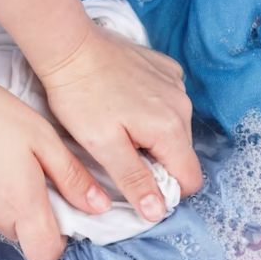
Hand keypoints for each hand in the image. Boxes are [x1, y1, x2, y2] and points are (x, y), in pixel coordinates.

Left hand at [39, 26, 202, 221]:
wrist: (71, 47)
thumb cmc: (81, 97)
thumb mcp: (103, 146)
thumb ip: (134, 180)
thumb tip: (158, 212)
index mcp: (170, 128)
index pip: (189, 179)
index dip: (166, 191)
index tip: (138, 184)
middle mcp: (182, 105)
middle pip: (182, 155)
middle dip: (158, 163)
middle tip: (121, 153)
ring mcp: (176, 84)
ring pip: (176, 130)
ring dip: (154, 138)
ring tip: (121, 127)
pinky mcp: (167, 70)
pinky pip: (170, 104)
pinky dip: (153, 112)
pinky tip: (127, 104)